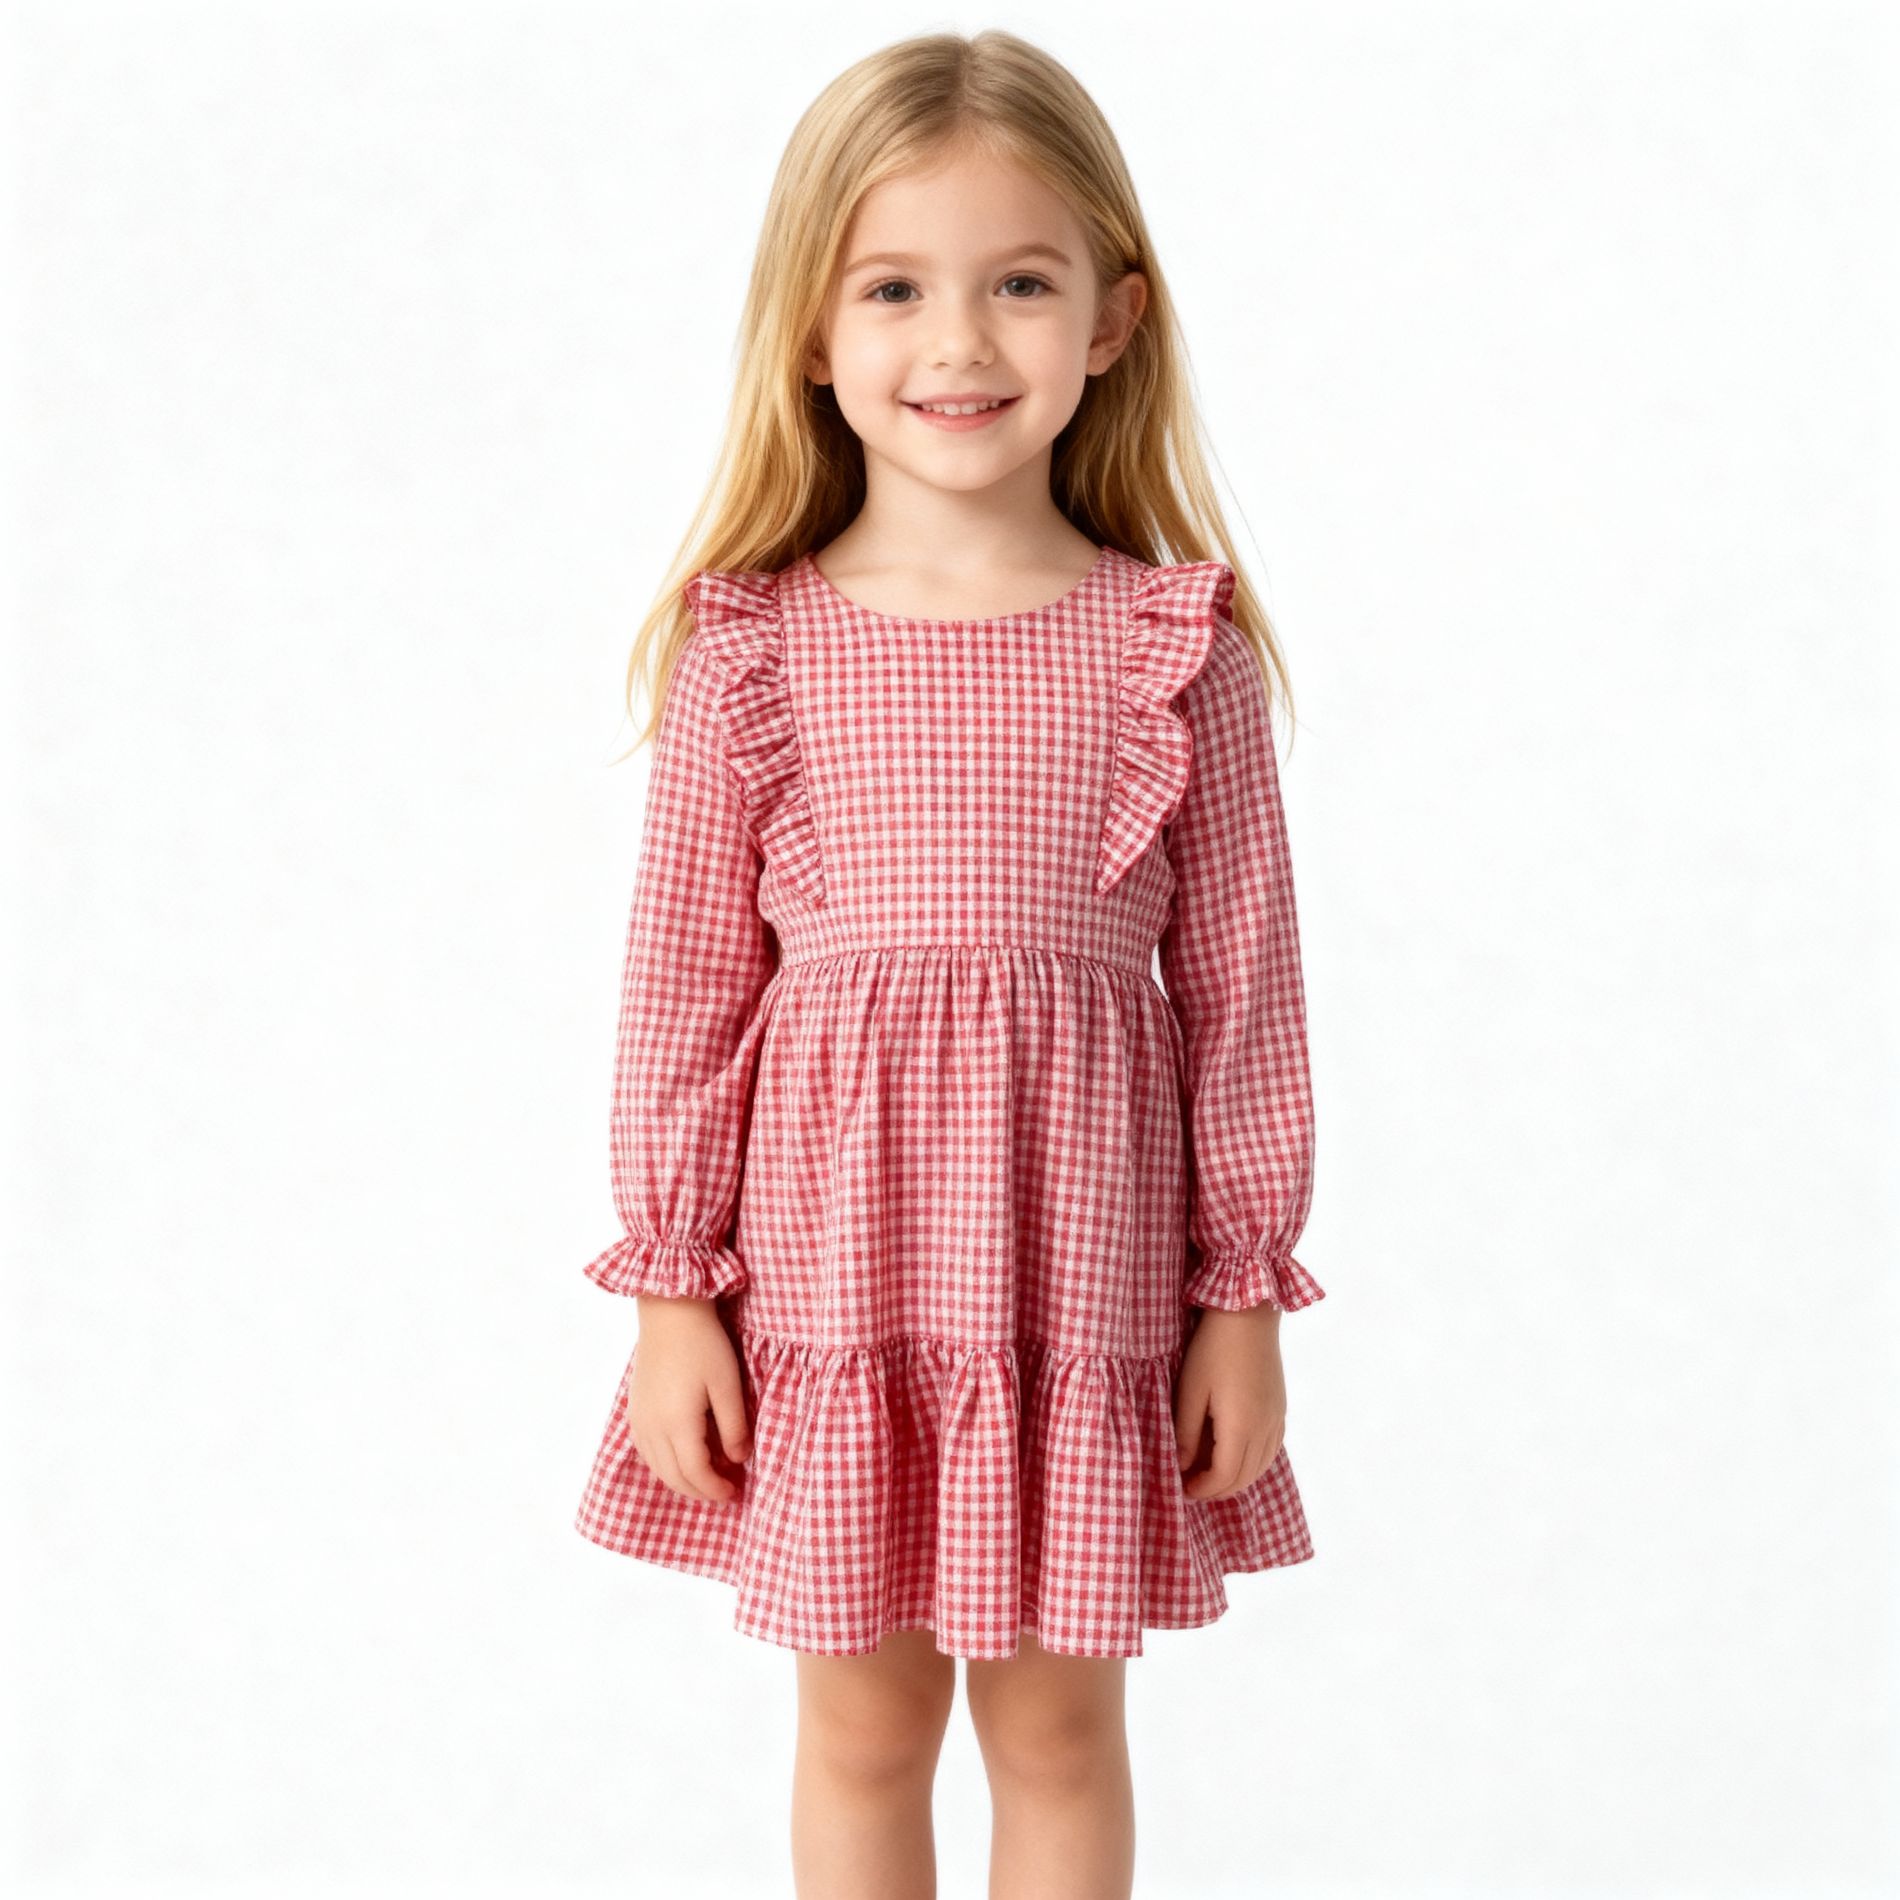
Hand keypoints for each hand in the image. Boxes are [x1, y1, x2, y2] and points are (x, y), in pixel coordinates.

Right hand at [624, 1295, 753, 1505]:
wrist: (669, 1312)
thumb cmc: (703, 1344)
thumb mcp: (728, 1384)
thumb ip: (733, 1426)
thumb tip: (738, 1459)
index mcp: (677, 1424)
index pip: (695, 1473)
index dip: (714, 1489)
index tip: (735, 1492)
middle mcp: (652, 1428)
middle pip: (674, 1477)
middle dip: (699, 1491)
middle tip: (724, 1492)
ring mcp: (639, 1419)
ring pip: (658, 1468)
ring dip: (681, 1480)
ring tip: (707, 1478)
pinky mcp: (634, 1409)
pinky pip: (647, 1452)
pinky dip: (665, 1465)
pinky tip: (681, 1458)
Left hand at [1174, 1304, 1286, 1501]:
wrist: (1249, 1315)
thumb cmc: (1213, 1349)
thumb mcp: (1191, 1390)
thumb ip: (1185, 1432)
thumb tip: (1180, 1466)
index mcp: (1241, 1427)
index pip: (1224, 1476)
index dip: (1203, 1489)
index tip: (1182, 1488)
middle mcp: (1265, 1429)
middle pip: (1244, 1478)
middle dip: (1217, 1489)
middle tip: (1191, 1486)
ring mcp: (1277, 1419)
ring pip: (1260, 1467)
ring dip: (1236, 1478)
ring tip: (1208, 1474)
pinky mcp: (1280, 1409)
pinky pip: (1270, 1450)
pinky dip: (1252, 1463)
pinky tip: (1234, 1456)